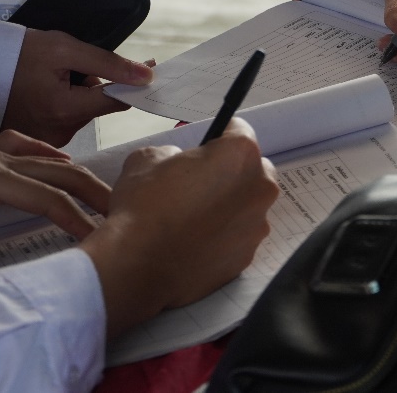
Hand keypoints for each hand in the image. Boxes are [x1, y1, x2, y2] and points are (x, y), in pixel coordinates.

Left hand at [0, 112, 110, 280]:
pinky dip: (47, 153)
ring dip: (77, 175)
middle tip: (119, 211)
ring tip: (98, 191)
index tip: (97, 235)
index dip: (74, 217)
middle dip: (93, 191)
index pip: (45, 198)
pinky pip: (25, 146)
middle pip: (59, 173)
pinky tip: (55, 158)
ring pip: (47, 159)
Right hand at [3, 29, 153, 146]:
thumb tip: (146, 75)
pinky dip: (64, 103)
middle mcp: (59, 133)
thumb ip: (108, 63)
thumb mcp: (64, 48)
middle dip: (94, 85)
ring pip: (84, 112)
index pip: (118, 100)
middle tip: (68, 68)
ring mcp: (49, 140)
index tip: (149, 69)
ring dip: (79, 94)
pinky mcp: (42, 140)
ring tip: (49, 78)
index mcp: (65, 110)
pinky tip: (44, 91)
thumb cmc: (17, 54)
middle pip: (99, 106)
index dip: (134, 83)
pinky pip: (67, 119)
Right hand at [78, 117, 278, 336]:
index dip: (219, 137)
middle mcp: (260, 188)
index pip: (239, 130)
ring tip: (195, 218)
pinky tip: (197, 241)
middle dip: (231, 172)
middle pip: (253, 169)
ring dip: (230, 206)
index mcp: (240, 155)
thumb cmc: (143, 207)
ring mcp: (257, 225)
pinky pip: (240, 236)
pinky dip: (225, 236)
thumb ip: (174, 153)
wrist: (136, 267)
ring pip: (249, 206)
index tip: (206, 146)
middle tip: (200, 183)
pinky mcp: (248, 256)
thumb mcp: (148, 158)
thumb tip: (179, 163)